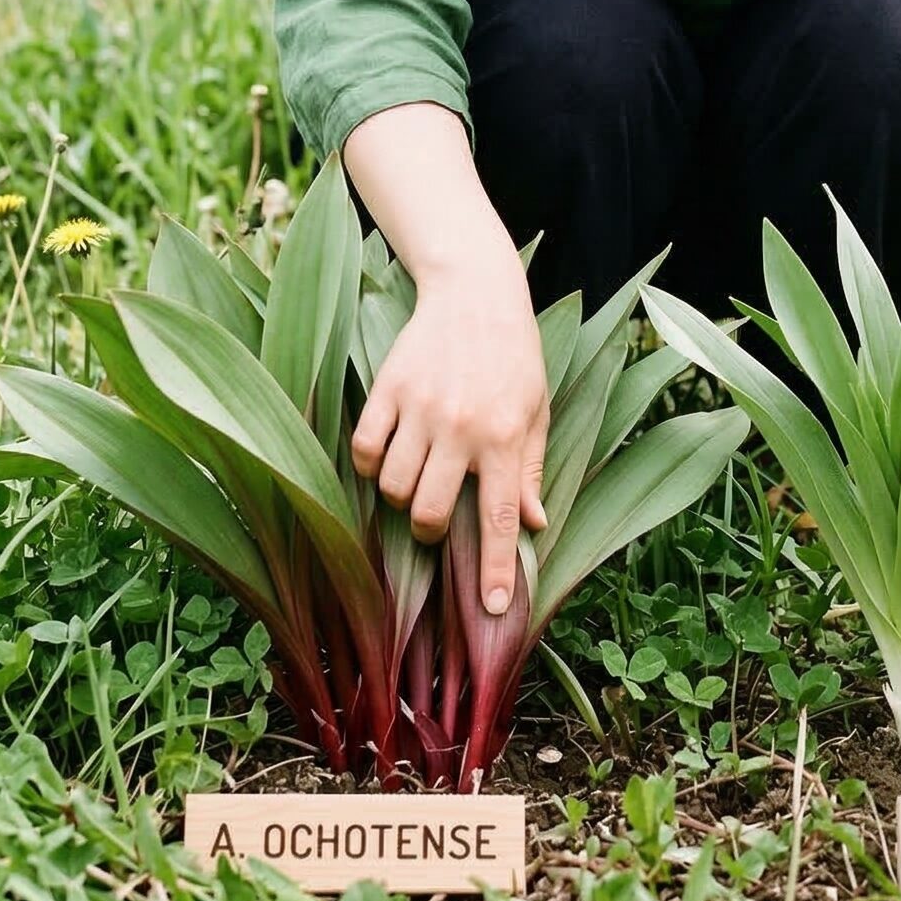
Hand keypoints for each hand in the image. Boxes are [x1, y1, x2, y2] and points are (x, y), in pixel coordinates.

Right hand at [349, 258, 548, 614]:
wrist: (475, 290)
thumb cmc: (513, 354)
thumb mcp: (535, 409)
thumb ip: (529, 468)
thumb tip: (535, 525)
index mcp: (504, 437)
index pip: (500, 520)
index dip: (495, 570)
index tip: (491, 609)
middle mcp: (461, 428)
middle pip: (430, 514)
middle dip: (430, 531)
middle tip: (437, 517)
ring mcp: (420, 409)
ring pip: (393, 487)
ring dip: (401, 496)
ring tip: (416, 475)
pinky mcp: (388, 389)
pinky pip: (364, 449)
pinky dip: (370, 463)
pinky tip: (386, 454)